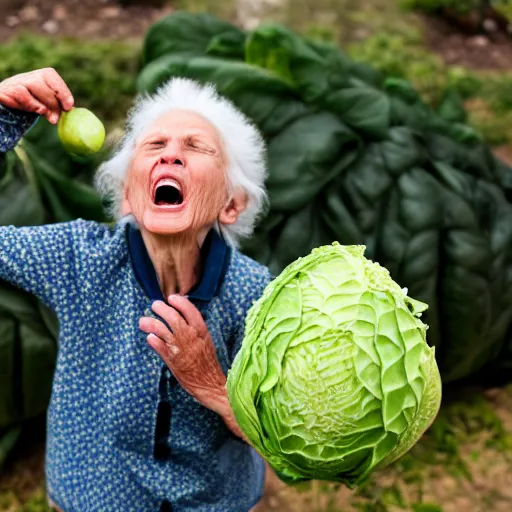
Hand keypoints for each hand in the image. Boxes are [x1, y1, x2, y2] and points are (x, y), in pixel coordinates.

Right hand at [0, 68, 73, 123]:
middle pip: (44, 85)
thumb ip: (57, 105)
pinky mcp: (7, 90)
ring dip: (42, 104)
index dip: (62, 91)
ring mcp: (17, 82)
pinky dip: (30, 104)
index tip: (69, 107)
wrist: (8, 103)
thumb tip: (71, 110)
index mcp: (42, 76)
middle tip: (55, 119)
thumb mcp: (47, 103)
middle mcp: (29, 76)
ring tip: (44, 114)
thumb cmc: (33, 103)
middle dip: (53, 104)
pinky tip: (33, 110)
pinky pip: (21, 93)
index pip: (51, 76)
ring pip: (33, 86)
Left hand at [139, 296, 235, 418]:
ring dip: (150, 323)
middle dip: (161, 309)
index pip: (190, 310)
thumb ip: (194, 329)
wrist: (209, 383)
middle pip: (173, 317)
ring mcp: (180, 348)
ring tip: (143, 321)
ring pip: (162, 329)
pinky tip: (149, 337)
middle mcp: (190, 336)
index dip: (179, 302)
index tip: (171, 298)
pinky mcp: (172, 360)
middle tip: (155, 305)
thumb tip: (180, 316)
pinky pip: (159, 346)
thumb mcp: (205, 340)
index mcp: (201, 330)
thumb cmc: (207, 362)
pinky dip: (153, 340)